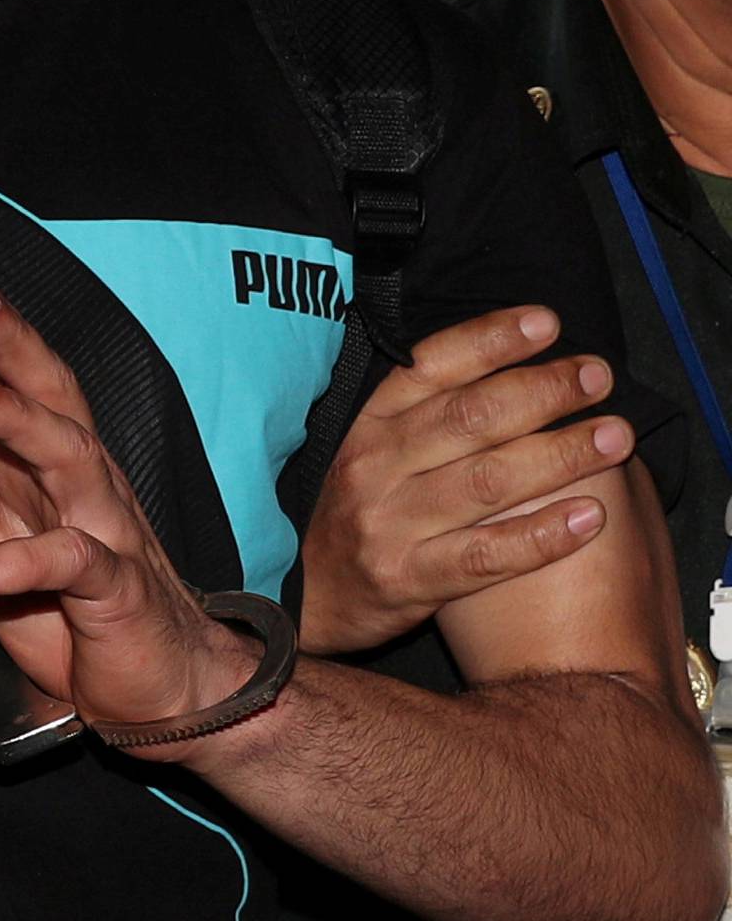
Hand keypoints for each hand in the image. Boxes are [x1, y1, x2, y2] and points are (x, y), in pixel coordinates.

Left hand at [0, 271, 254, 754]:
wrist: (161, 687)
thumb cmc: (66, 603)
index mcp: (46, 461)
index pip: (21, 378)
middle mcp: (80, 480)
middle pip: (49, 393)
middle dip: (8, 338)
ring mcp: (103, 528)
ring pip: (66, 457)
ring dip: (11, 421)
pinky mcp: (113, 592)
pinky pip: (65, 568)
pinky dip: (13, 566)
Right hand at [300, 305, 632, 654]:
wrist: (304, 597)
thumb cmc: (354, 512)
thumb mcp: (368, 449)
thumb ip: (421, 412)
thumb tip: (507, 367)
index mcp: (367, 422)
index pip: (431, 366)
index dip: (491, 339)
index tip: (547, 323)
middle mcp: (376, 464)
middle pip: (471, 417)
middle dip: (543, 390)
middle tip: (598, 377)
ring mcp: (390, 523)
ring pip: (488, 480)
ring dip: (561, 454)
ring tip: (615, 436)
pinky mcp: (409, 580)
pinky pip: (486, 555)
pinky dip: (541, 535)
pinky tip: (590, 517)